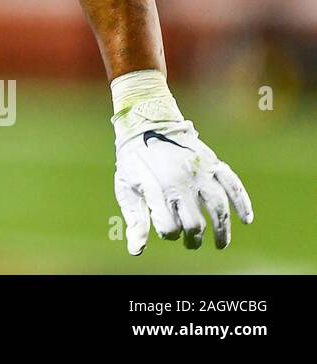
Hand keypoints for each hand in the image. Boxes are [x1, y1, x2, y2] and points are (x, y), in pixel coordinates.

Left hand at [111, 72, 252, 254]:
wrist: (146, 123)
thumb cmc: (134, 160)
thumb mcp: (126, 187)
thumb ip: (135, 219)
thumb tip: (136, 251)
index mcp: (158, 190)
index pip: (170, 228)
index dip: (169, 234)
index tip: (168, 232)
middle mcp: (181, 183)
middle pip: (195, 223)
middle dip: (194, 238)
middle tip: (192, 244)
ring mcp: (200, 172)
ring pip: (218, 208)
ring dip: (222, 229)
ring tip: (220, 244)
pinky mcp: (212, 163)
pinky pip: (233, 184)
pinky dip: (242, 202)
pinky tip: (246, 219)